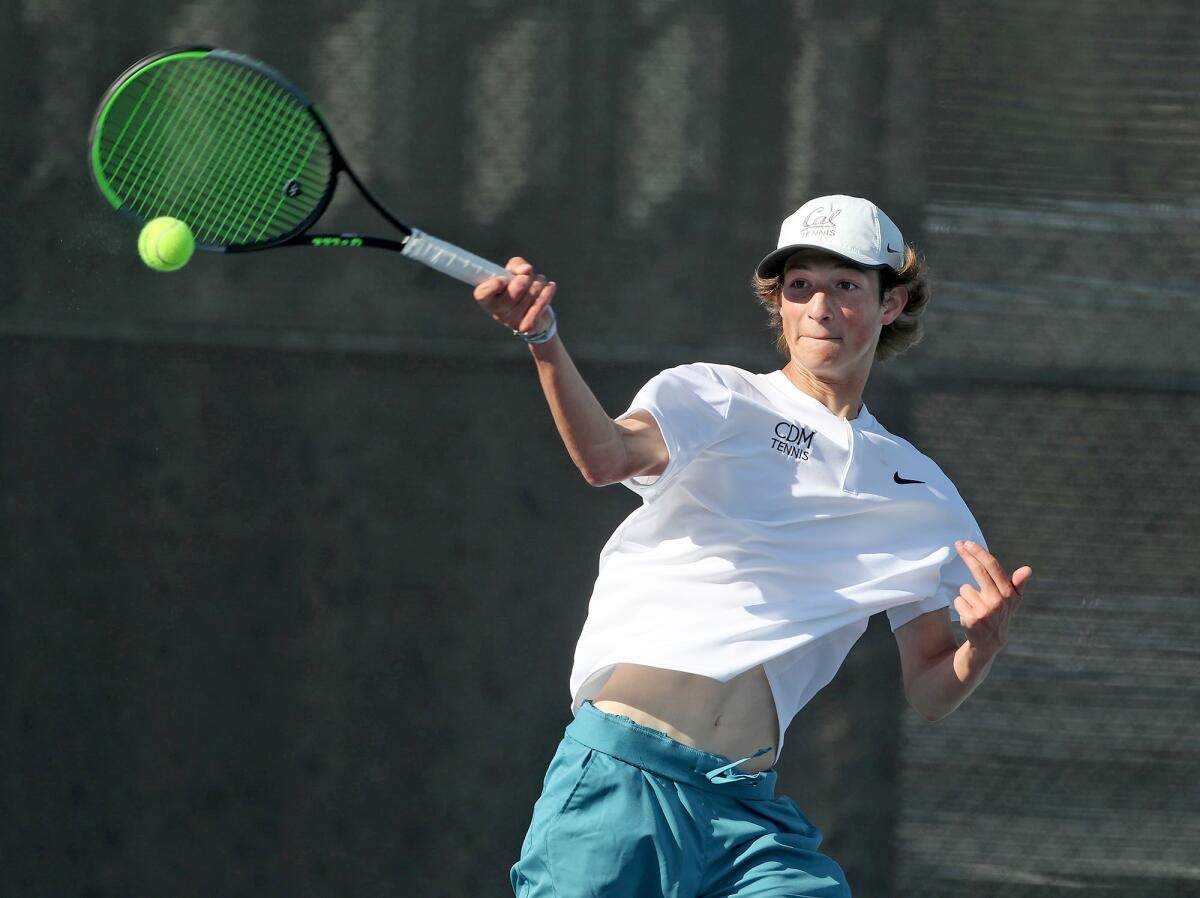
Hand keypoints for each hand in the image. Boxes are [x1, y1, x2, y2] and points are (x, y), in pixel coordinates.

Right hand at [473, 256, 556, 335]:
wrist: (537, 315)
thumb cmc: (520, 288)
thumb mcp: (514, 272)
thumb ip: (517, 265)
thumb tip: (527, 270)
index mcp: (488, 299)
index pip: (482, 293)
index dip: (494, 285)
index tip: (504, 279)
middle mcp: (497, 312)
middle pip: (515, 289)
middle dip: (526, 278)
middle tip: (528, 278)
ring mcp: (512, 321)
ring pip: (531, 293)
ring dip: (539, 282)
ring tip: (539, 283)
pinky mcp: (527, 326)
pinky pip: (540, 304)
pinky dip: (547, 291)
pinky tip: (550, 287)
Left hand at [953, 540, 1031, 657]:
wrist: (990, 642)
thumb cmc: (1000, 613)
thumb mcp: (1013, 600)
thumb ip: (1018, 584)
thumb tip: (1027, 569)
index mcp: (1008, 593)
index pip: (993, 567)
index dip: (979, 552)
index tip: (967, 543)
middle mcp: (998, 601)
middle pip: (978, 571)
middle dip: (967, 555)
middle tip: (958, 544)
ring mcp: (984, 611)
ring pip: (964, 588)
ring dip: (966, 595)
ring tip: (975, 606)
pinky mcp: (971, 619)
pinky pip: (958, 600)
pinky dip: (961, 605)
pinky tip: (969, 614)